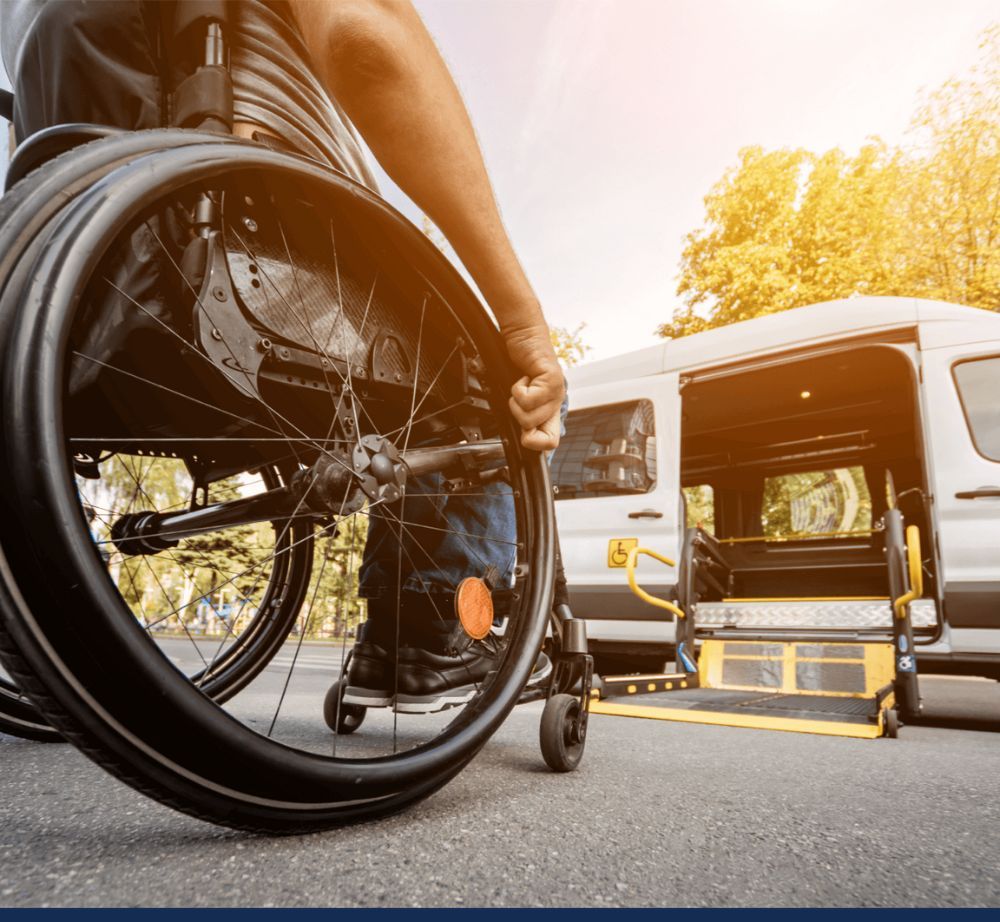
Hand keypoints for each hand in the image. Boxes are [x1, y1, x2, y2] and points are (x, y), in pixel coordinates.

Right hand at [501, 322, 563, 451]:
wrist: (523, 335)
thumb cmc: (519, 363)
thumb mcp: (520, 396)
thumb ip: (524, 415)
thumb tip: (523, 438)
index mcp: (549, 410)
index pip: (551, 443)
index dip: (533, 443)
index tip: (523, 430)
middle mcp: (556, 403)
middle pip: (534, 434)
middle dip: (518, 417)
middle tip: (520, 399)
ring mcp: (555, 392)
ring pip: (528, 418)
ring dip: (516, 401)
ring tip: (522, 386)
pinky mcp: (551, 379)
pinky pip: (528, 399)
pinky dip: (517, 388)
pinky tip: (523, 377)